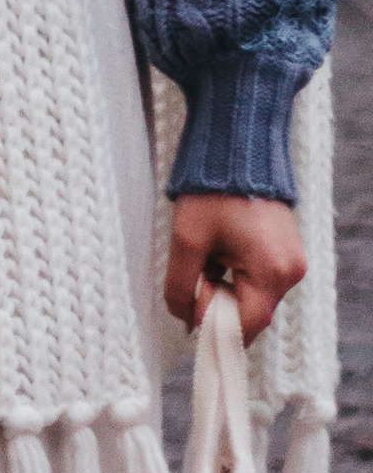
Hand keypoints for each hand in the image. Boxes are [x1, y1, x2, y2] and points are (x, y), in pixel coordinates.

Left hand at [165, 190, 306, 345]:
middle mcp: (291, 271)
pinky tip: (220, 250)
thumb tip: (183, 320)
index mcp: (272, 271)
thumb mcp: (186, 239)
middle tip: (196, 273)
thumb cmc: (210, 191)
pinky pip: (260, 278)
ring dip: (225, 286)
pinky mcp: (286, 251)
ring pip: (254, 296)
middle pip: (251, 312)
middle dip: (218, 301)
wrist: (235, 147)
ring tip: (207, 254)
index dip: (213, 322)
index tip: (189, 299)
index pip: (245, 325)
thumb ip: (181, 286)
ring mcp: (292, 261)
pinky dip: (236, 274)